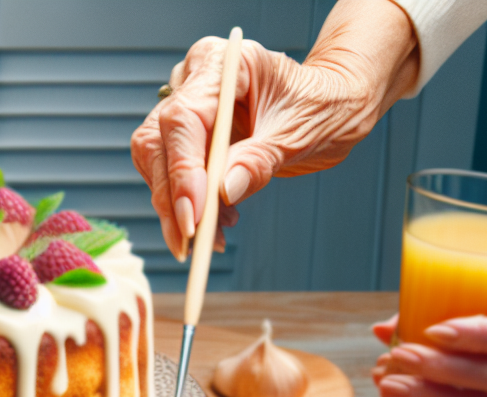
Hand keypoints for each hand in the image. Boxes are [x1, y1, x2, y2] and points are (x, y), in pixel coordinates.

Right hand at [130, 0, 418, 257]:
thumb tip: (223, 193)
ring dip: (177, 207)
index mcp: (222, 63)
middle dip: (171, 197)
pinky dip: (188, 207)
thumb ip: (259, 160)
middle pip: (158, 143)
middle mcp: (195, 81)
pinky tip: (217, 224)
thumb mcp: (298, 133)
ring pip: (156, 163)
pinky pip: (171, 175)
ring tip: (213, 235)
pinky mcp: (187, 138)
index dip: (183, 170)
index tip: (193, 216)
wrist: (330, 105)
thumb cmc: (322, 105)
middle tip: (189, 241)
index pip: (183, 118)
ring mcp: (187, 108)